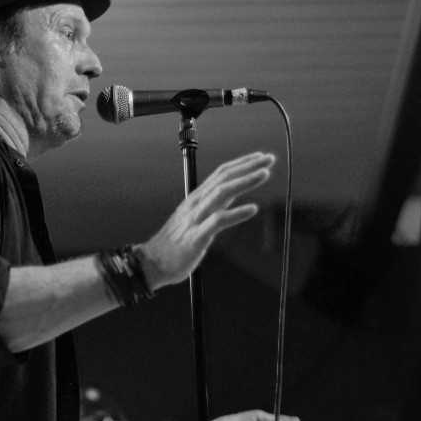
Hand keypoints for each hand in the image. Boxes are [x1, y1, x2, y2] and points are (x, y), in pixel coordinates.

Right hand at [138, 152, 275, 289]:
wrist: (151, 263)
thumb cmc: (173, 244)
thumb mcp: (193, 219)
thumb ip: (210, 208)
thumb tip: (228, 201)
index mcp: (196, 199)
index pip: (220, 174)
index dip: (241, 164)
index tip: (260, 157)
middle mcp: (196, 204)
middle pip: (223, 178)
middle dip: (247, 166)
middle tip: (269, 158)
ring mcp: (196, 219)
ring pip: (221, 193)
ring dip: (244, 182)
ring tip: (264, 173)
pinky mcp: (196, 236)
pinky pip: (218, 221)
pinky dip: (236, 214)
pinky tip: (252, 209)